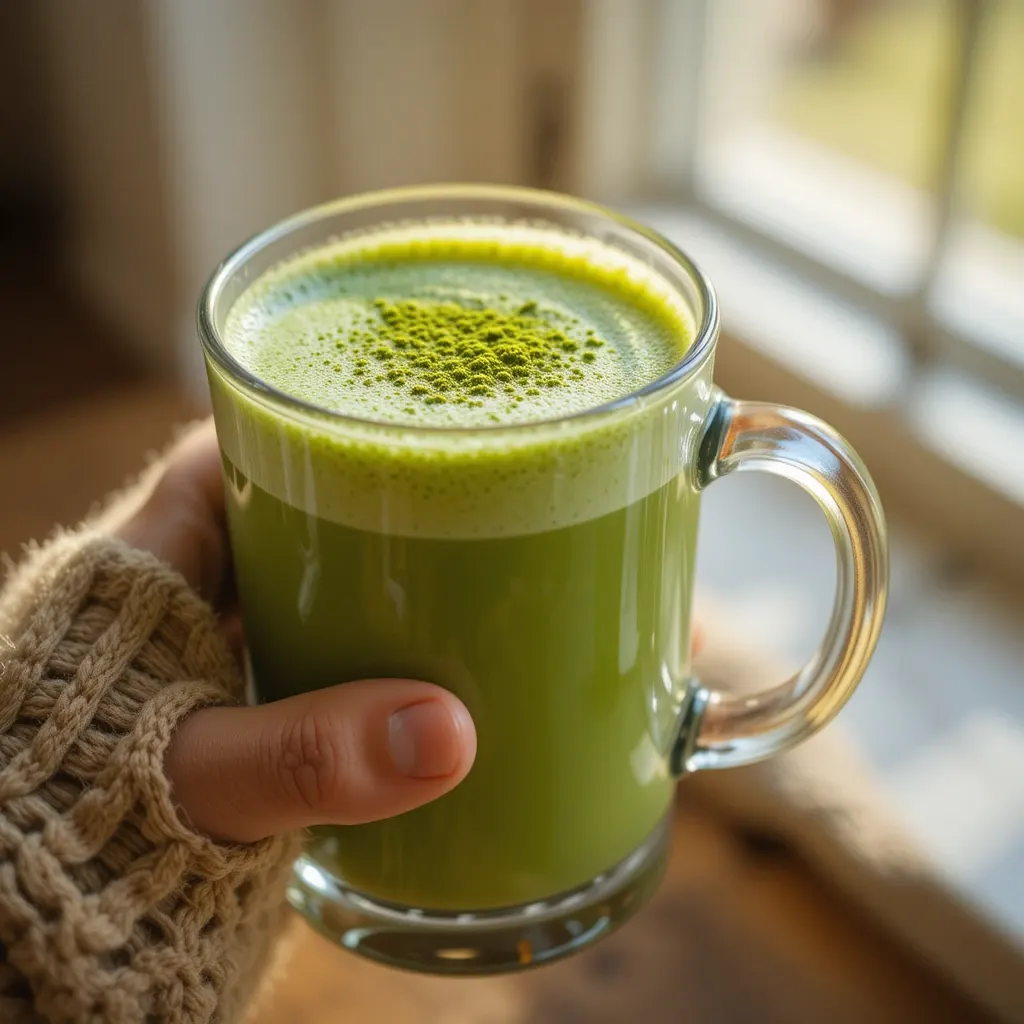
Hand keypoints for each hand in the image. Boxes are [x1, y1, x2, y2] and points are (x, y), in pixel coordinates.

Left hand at [117, 420, 476, 843]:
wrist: (32, 918)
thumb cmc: (75, 825)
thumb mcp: (197, 775)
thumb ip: (310, 754)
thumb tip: (447, 732)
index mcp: (143, 567)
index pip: (226, 456)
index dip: (300, 430)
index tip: (383, 429)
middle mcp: (165, 600)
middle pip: (271, 520)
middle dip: (351, 513)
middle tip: (441, 512)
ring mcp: (191, 660)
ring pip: (285, 591)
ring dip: (351, 590)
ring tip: (444, 583)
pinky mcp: (215, 719)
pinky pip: (291, 656)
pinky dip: (340, 657)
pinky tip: (397, 675)